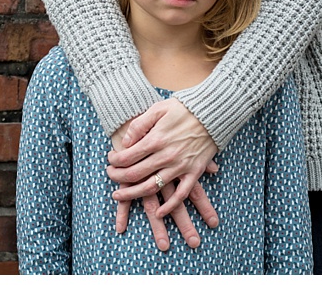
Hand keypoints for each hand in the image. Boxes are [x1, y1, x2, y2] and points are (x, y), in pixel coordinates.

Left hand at [110, 115, 218, 250]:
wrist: (212, 112)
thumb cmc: (183, 109)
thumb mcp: (158, 109)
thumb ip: (140, 125)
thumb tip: (125, 142)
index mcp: (155, 139)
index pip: (127, 157)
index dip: (114, 160)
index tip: (110, 159)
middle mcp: (166, 156)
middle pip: (134, 174)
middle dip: (116, 176)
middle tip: (109, 174)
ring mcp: (180, 166)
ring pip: (151, 187)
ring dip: (132, 195)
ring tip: (118, 195)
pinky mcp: (193, 172)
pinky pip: (181, 195)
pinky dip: (169, 207)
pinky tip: (159, 213)